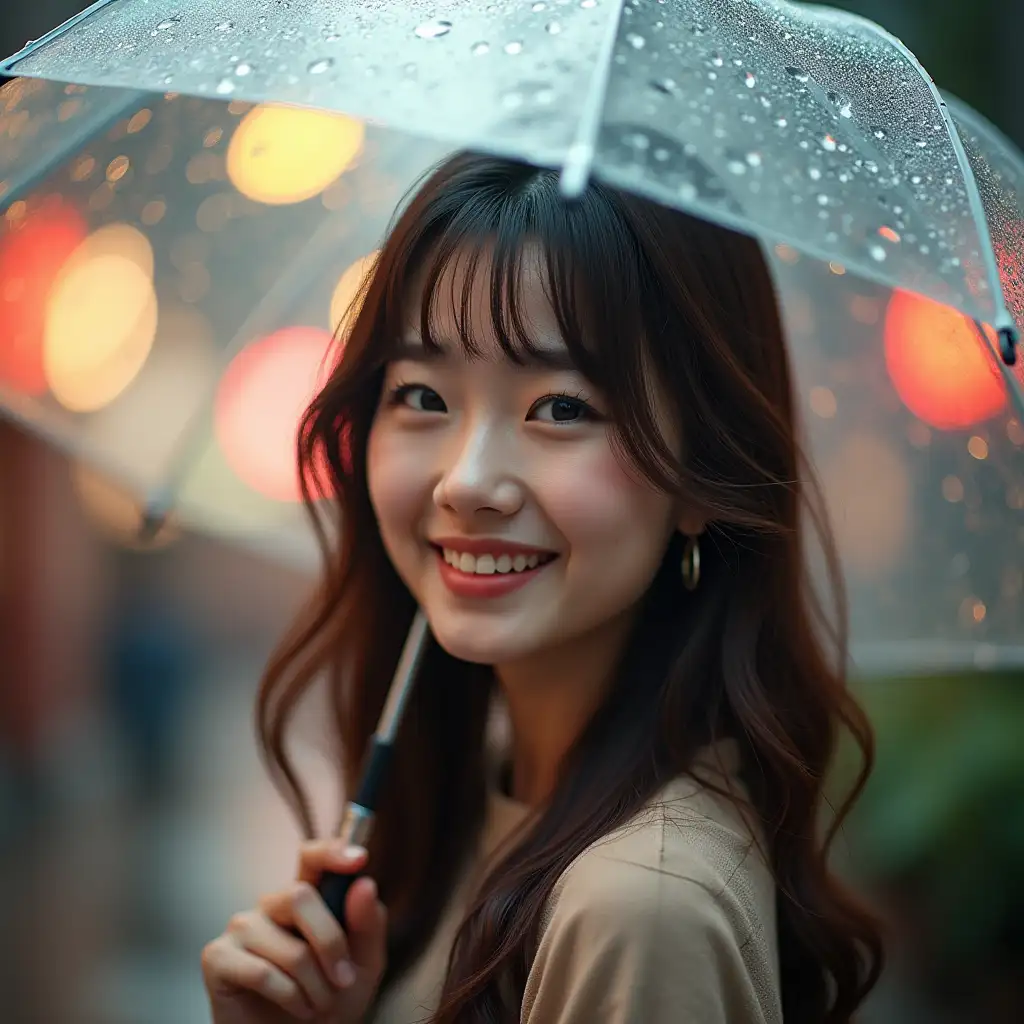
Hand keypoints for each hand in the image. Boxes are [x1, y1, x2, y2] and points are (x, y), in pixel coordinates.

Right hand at [202, 843, 386, 1022]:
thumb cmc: (330, 1002)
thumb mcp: (364, 965)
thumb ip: (368, 925)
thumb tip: (364, 884)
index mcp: (306, 898)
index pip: (311, 857)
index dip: (331, 851)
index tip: (359, 859)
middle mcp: (271, 905)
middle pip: (301, 895)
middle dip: (331, 943)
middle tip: (343, 980)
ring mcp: (242, 927)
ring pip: (289, 946)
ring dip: (314, 985)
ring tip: (317, 1004)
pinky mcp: (218, 957)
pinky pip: (261, 972)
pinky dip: (289, 997)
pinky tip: (294, 1007)